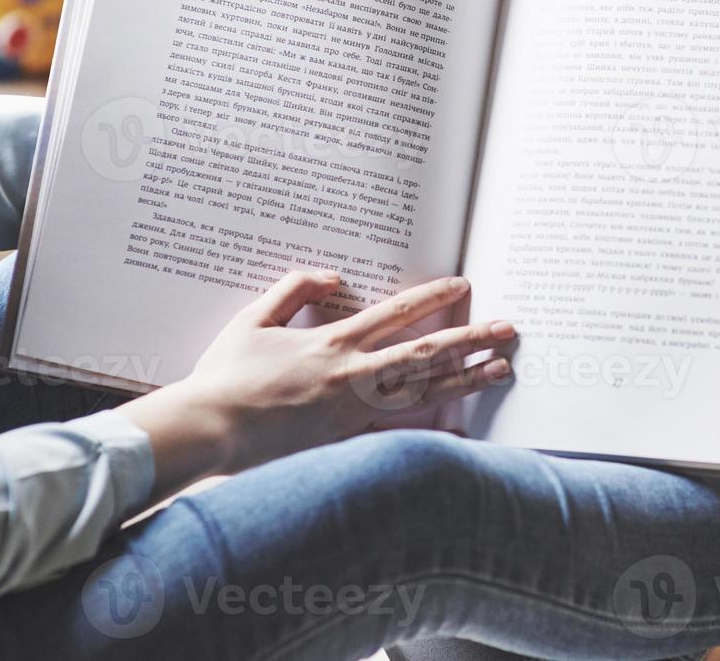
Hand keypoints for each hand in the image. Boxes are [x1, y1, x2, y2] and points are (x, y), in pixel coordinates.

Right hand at [119, 271, 514, 498]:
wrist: (211, 431)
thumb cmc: (227, 376)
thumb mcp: (254, 318)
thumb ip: (293, 290)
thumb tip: (329, 275)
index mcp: (333, 344)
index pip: (396, 313)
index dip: (433, 297)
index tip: (463, 286)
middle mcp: (353, 378)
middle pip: (426, 354)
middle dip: (471, 340)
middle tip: (508, 331)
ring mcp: (354, 414)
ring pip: (423, 394)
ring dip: (465, 380)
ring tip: (500, 370)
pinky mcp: (346, 443)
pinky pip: (400, 435)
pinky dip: (433, 431)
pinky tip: (462, 428)